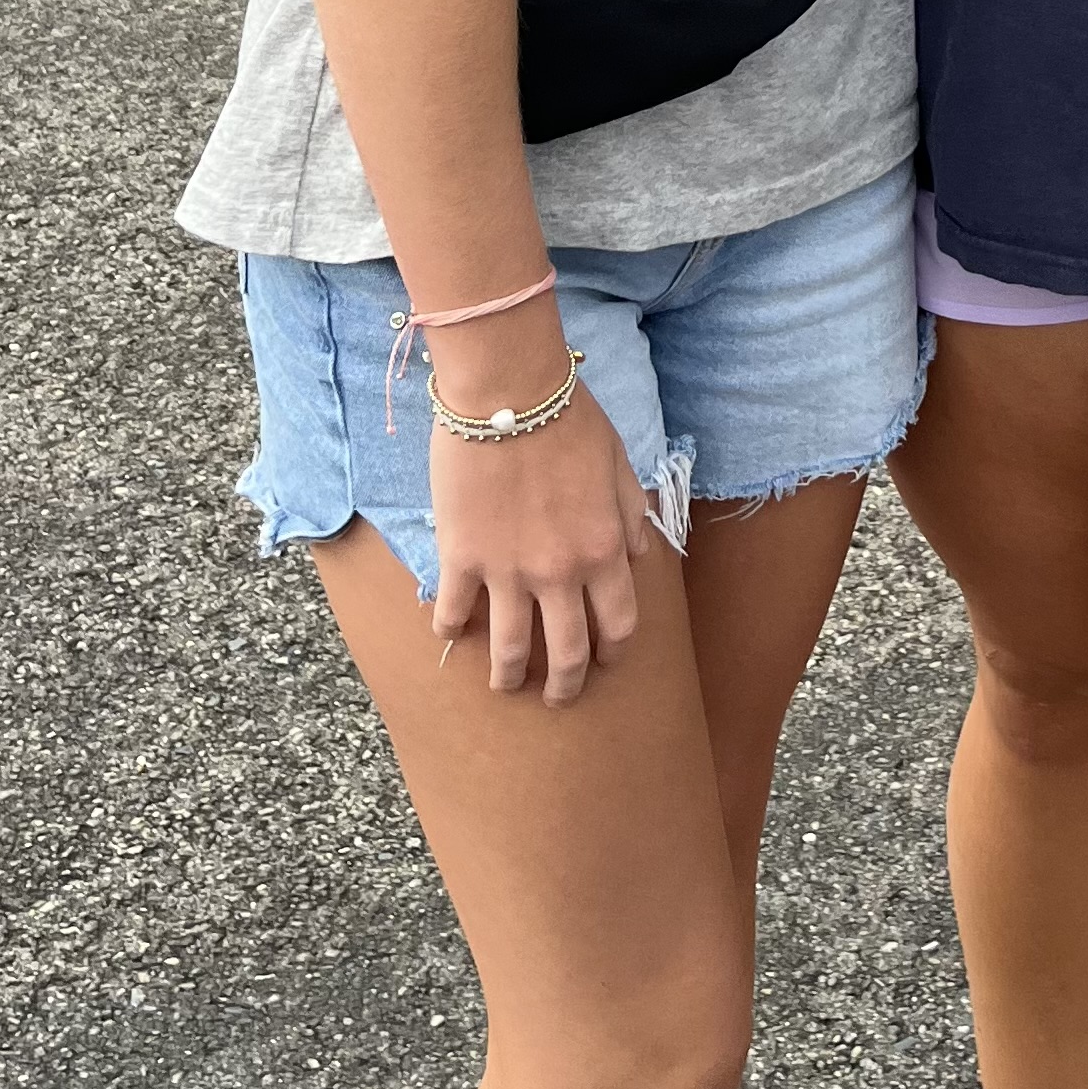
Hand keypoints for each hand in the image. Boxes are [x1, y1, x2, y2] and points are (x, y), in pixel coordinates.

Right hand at [430, 384, 651, 706]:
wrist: (508, 392)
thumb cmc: (569, 418)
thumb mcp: (620, 464)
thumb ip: (629, 516)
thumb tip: (637, 557)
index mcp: (604, 550)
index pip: (618, 624)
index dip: (613, 652)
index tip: (604, 662)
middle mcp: (559, 572)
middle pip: (566, 653)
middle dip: (564, 685)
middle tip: (557, 697)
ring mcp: (507, 570)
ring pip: (509, 649)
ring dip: (509, 676)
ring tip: (505, 684)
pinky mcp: (461, 558)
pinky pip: (453, 612)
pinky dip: (450, 630)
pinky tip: (450, 633)